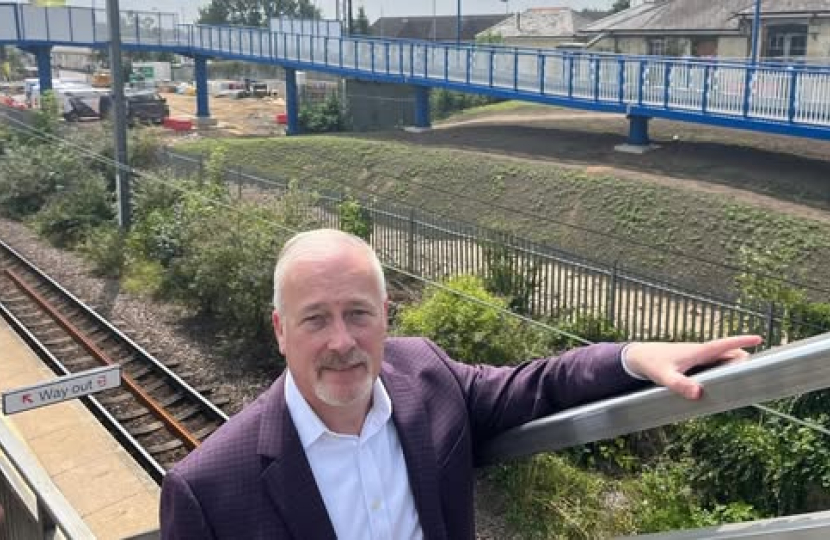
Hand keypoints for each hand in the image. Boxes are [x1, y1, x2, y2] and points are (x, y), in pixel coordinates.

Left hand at [624, 335, 762, 399]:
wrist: (638, 357)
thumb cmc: (652, 364)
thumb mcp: (665, 377)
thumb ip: (680, 385)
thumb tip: (699, 393)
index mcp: (698, 352)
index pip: (724, 344)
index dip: (742, 341)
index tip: (759, 338)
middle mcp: (700, 352)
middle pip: (729, 353)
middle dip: (744, 358)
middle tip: (761, 369)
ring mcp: (697, 356)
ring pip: (722, 358)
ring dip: (735, 364)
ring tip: (750, 376)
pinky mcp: (694, 362)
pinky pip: (715, 364)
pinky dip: (725, 368)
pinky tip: (728, 379)